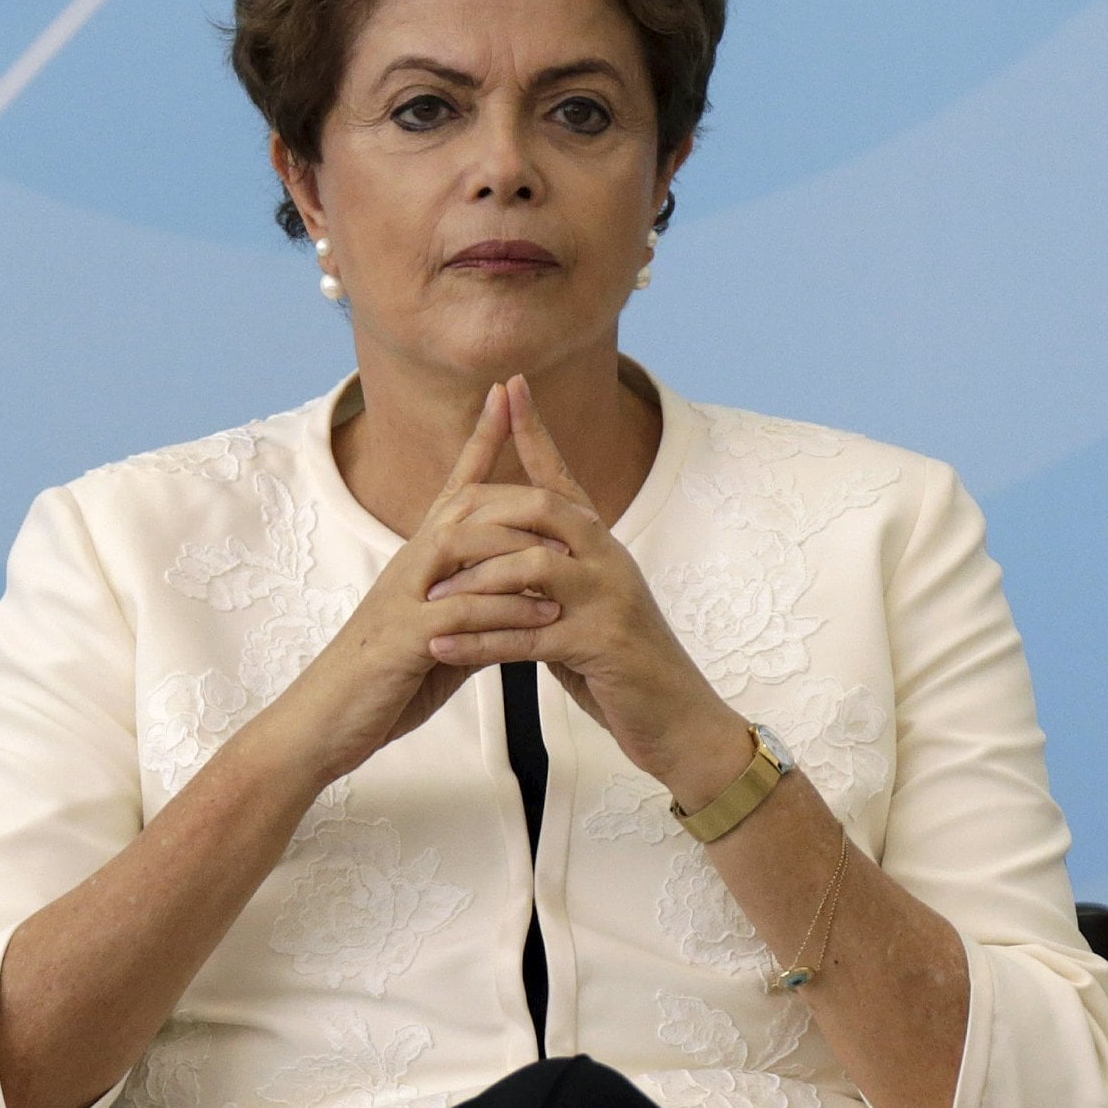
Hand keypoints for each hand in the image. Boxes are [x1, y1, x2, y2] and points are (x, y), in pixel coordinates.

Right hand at [244, 387, 568, 790]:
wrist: (327, 721)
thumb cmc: (387, 677)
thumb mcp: (444, 631)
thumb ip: (479, 602)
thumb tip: (524, 590)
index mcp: (421, 559)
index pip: (455, 486)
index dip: (481, 439)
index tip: (507, 392)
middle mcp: (411, 565)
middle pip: (467, 503)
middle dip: (516, 485)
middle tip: (574, 485)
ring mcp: (405, 598)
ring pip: (466, 548)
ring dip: (522, 550)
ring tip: (574, 558)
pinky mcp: (405, 639)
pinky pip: (462, 611)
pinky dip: (506, 610)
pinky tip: (545, 617)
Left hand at [424, 376, 752, 799]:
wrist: (680, 720)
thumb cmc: (625, 668)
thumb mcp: (588, 609)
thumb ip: (554, 576)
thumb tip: (509, 551)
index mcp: (604, 547)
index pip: (564, 478)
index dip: (536, 432)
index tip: (509, 387)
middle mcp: (610, 561)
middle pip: (544, 508)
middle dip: (485, 510)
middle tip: (435, 525)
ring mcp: (608, 601)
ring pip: (529, 569)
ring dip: (473, 584)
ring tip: (428, 601)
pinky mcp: (600, 645)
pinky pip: (525, 637)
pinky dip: (478, 642)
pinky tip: (442, 649)